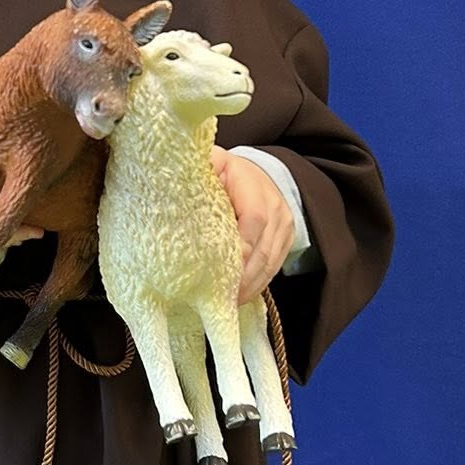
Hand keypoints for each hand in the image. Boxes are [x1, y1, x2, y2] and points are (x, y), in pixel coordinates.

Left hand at [210, 148, 294, 303]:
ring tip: (228, 302)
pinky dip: (257, 284)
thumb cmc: (227, 171)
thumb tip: (178, 180)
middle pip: (263, 247)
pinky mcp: (286, 239)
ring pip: (270, 261)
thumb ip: (203, 168)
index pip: (254, 218)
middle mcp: (275, 205)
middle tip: (221, 296)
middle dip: (243, 275)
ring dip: (250, 285)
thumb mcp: (214, 162)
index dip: (241, 246)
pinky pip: (274, 267)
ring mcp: (284, 224)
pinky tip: (240, 297)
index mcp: (253, 184)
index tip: (221, 268)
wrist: (259, 172)